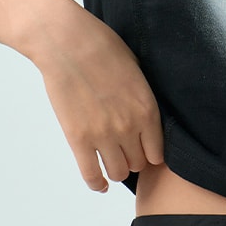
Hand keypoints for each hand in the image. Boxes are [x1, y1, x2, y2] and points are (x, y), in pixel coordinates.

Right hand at [25, 0, 164, 191]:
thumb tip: (144, 114)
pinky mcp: (77, 139)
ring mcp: (103, 135)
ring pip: (118, 173)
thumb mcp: (136, 70)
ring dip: (116, 169)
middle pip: (138, 164)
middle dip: (133, 159)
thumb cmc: (102, 47)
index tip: (144, 148)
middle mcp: (129, 127)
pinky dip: (96, 183)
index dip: (151, 153)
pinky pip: (91, 174)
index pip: (158, 152)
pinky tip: (99, 184)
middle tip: (125, 150)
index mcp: (147, 109)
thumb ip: (142, 97)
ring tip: (112, 160)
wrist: (67, 41)